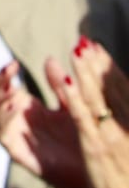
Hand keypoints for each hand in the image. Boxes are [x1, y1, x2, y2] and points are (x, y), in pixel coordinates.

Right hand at [0, 60, 88, 187]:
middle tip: (8, 76)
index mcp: (22, 105)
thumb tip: (49, 58)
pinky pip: (2, 135)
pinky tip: (14, 110)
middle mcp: (14, 118)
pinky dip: (3, 122)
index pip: (2, 85)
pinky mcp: (18, 151)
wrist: (87, 170)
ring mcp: (14, 134)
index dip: (3, 74)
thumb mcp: (69, 105)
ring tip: (10, 92)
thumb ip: (58, 85)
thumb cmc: (77, 138)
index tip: (13, 63)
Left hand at [49, 40, 128, 187]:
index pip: (122, 89)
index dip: (108, 66)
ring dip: (87, 72)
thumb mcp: (127, 141)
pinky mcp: (95, 147)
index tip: (96, 45)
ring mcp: (111, 137)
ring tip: (76, 49)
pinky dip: (76, 98)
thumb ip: (120, 113)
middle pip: (110, 89)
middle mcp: (125, 127)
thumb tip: (103, 88)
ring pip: (97, 98)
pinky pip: (84, 118)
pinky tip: (66, 81)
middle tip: (85, 40)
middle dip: (97, 63)